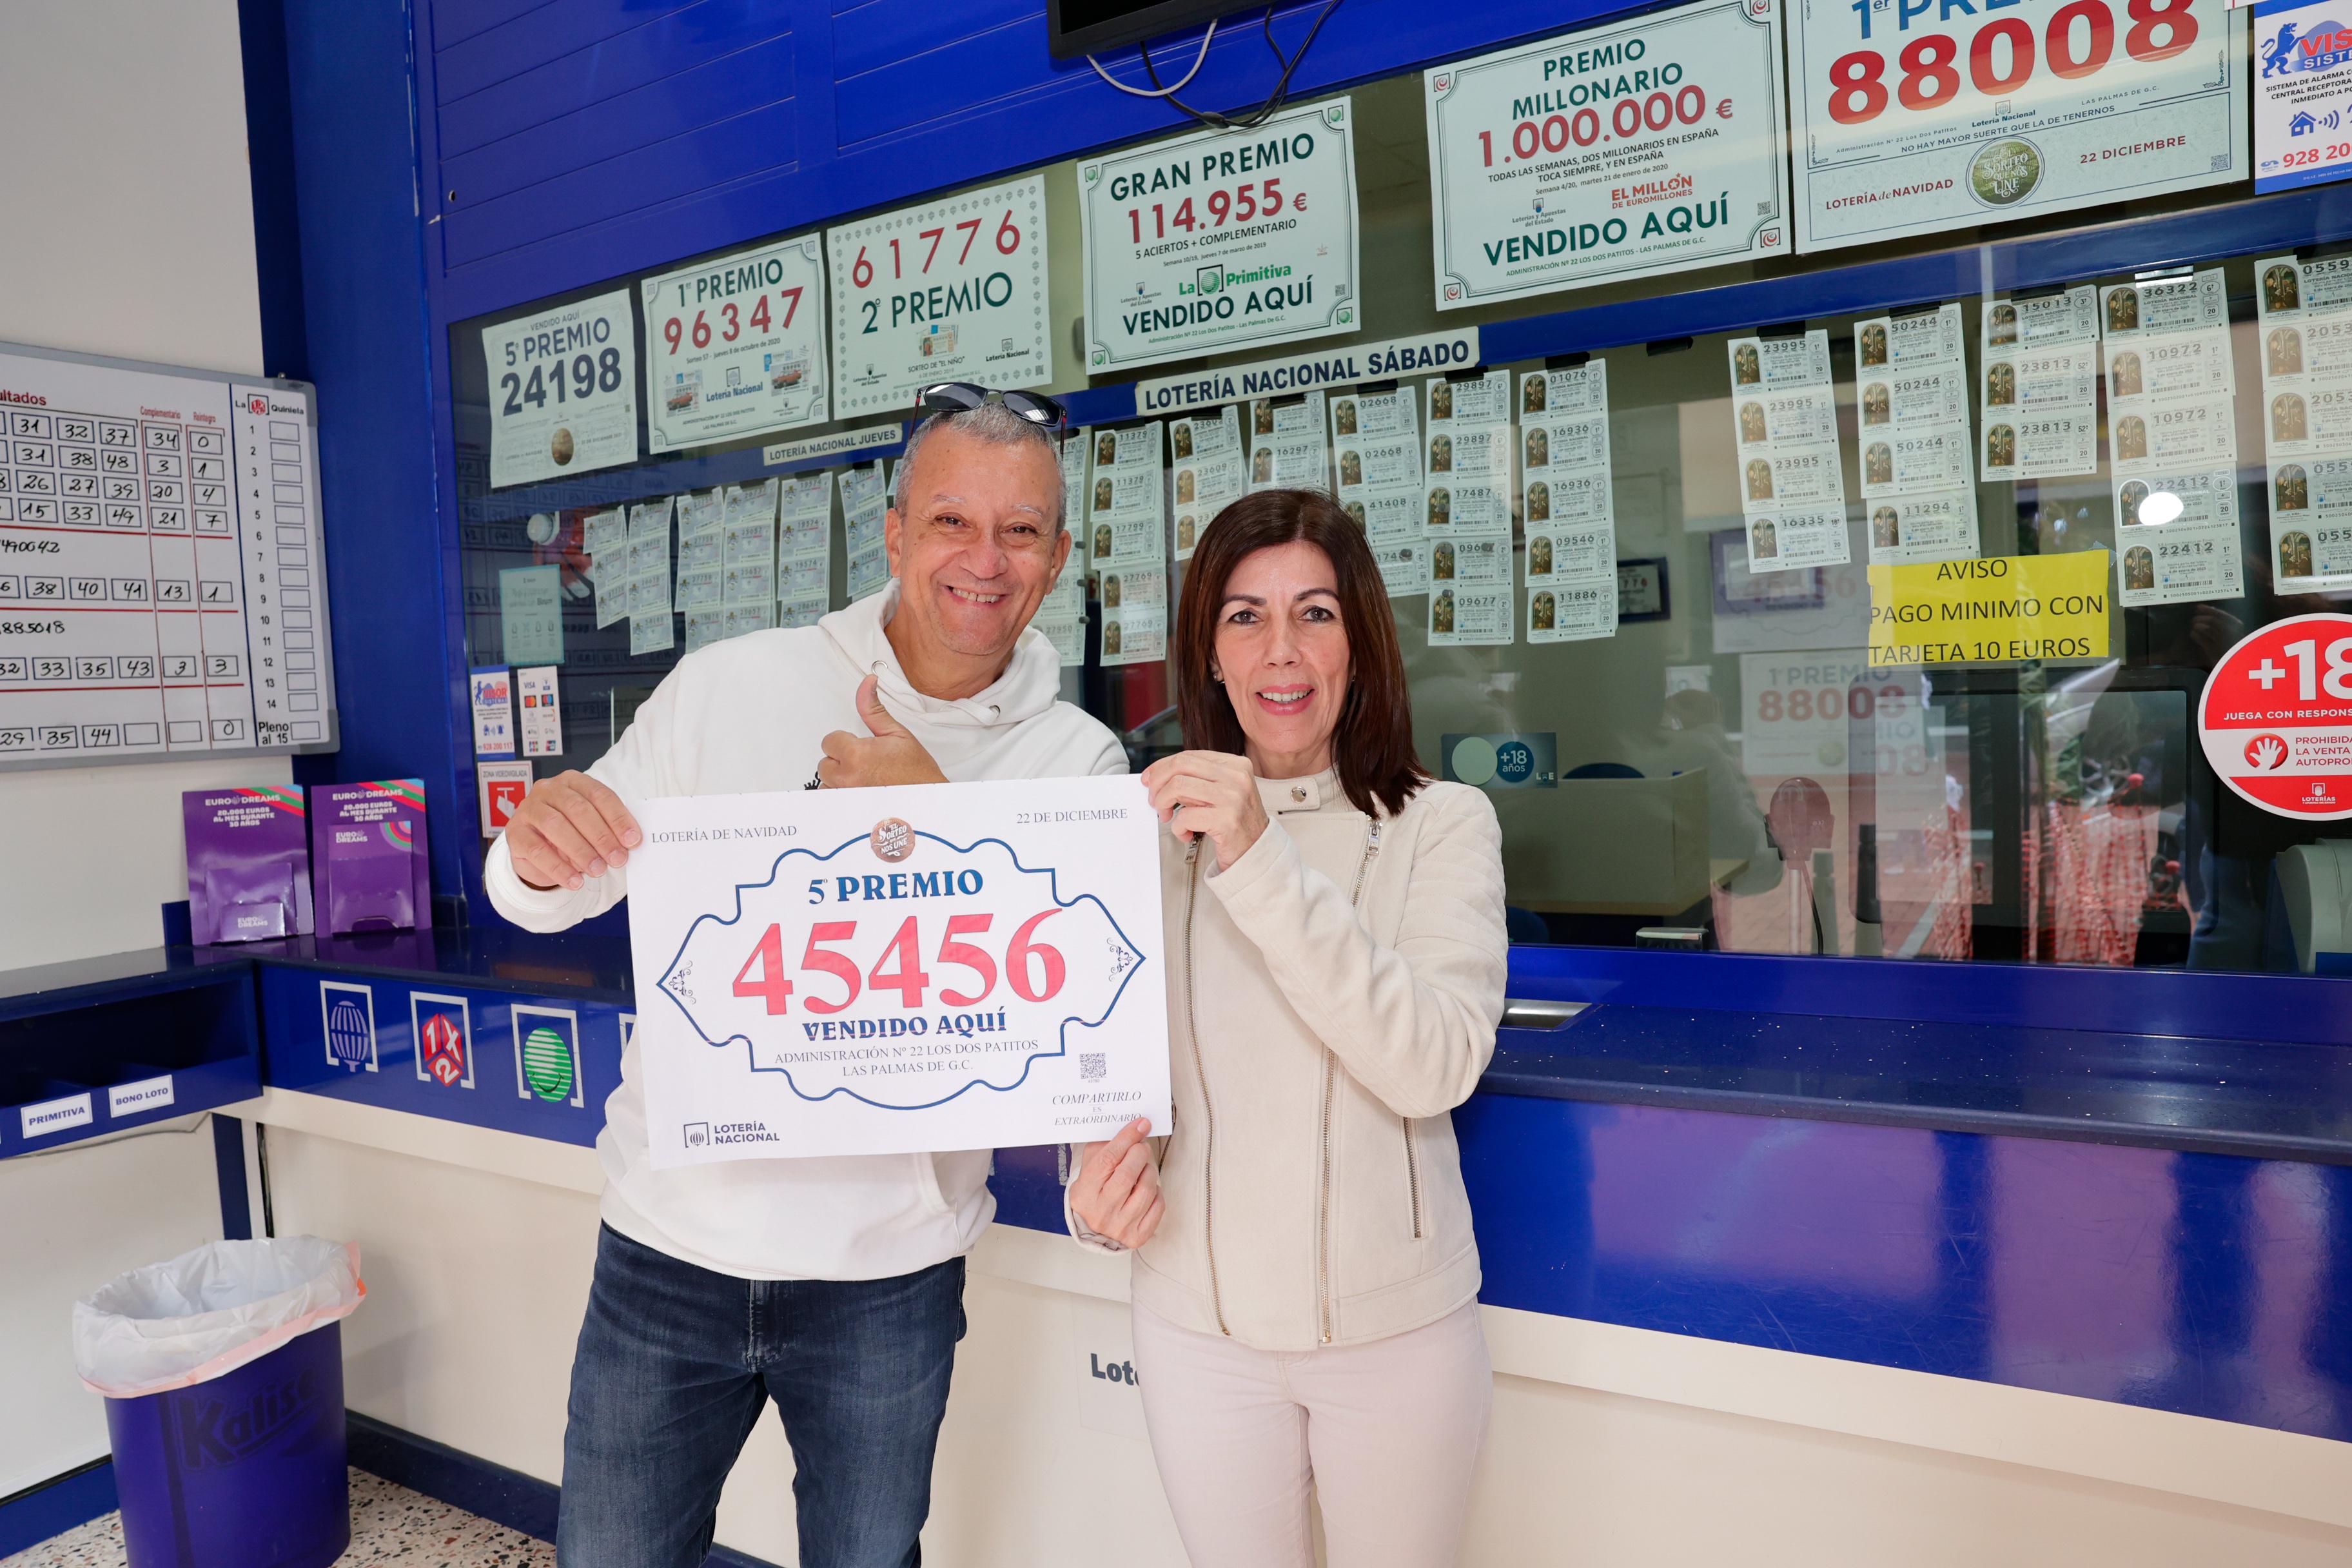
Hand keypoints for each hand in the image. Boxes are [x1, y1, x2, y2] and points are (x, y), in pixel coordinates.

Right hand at [505, 771, 639, 891]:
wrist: (536, 849)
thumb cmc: (571, 832)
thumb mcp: (591, 826)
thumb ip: (608, 829)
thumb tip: (630, 844)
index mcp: (573, 781)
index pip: (599, 795)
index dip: (618, 817)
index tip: (633, 840)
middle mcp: (548, 789)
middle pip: (578, 809)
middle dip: (601, 836)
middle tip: (617, 859)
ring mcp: (528, 809)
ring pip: (556, 826)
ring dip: (581, 851)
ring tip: (598, 870)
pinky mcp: (515, 832)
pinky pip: (537, 850)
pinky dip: (558, 868)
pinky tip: (574, 881)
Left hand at [818, 675, 948, 788]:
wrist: (927, 799)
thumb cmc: (916, 772)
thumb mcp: (897, 733)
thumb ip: (873, 709)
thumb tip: (867, 685)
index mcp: (856, 755)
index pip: (830, 741)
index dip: (846, 742)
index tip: (862, 747)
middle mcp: (847, 778)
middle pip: (825, 763)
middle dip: (842, 761)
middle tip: (866, 763)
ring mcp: (846, 797)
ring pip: (826, 783)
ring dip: (840, 780)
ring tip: (863, 778)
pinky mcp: (847, 812)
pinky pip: (831, 801)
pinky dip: (842, 796)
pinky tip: (860, 791)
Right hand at [1070, 1118, 1163, 1248]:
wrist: (1093, 1229)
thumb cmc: (1093, 1193)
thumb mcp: (1088, 1170)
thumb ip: (1103, 1148)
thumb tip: (1129, 1129)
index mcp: (1084, 1193)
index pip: (1107, 1160)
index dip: (1126, 1138)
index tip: (1141, 1124)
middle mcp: (1101, 1212)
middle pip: (1127, 1175)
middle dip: (1139, 1154)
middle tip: (1142, 1147)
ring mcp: (1120, 1226)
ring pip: (1146, 1190)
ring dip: (1149, 1172)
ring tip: (1143, 1168)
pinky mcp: (1137, 1236)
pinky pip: (1157, 1206)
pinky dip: (1157, 1192)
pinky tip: (1147, 1188)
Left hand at [1140, 749, 1267, 871]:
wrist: (1256, 851)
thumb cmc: (1234, 822)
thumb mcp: (1220, 792)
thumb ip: (1196, 780)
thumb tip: (1158, 776)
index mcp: (1235, 764)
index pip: (1189, 756)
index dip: (1162, 767)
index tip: (1149, 780)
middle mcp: (1237, 777)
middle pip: (1180, 765)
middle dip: (1158, 783)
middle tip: (1153, 800)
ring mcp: (1233, 797)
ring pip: (1178, 787)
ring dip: (1163, 803)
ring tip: (1168, 816)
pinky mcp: (1226, 820)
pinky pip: (1185, 817)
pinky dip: (1178, 828)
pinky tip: (1186, 834)